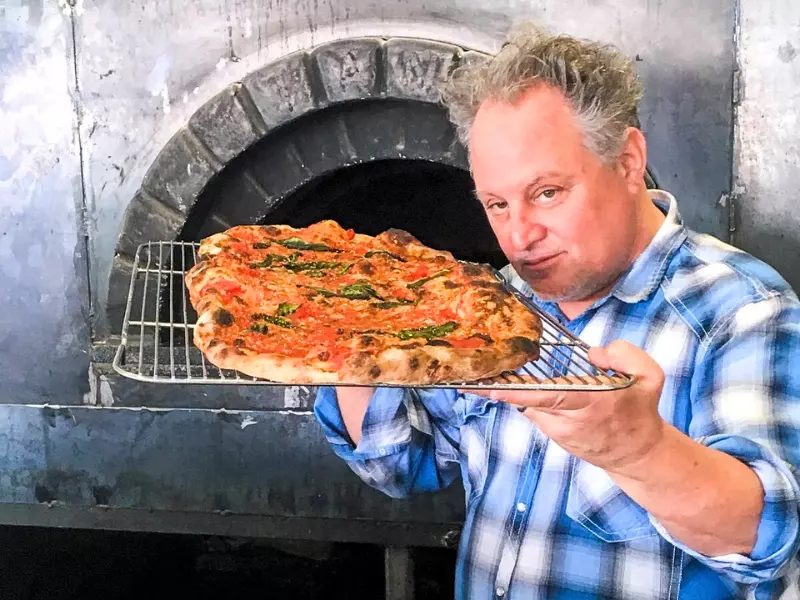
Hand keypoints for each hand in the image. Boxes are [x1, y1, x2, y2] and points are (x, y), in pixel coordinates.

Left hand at [479, 340, 666, 472]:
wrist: (638, 453)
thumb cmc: (640, 410)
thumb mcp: (650, 377)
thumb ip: (626, 354)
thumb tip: (593, 353)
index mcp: (594, 402)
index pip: (551, 397)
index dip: (520, 392)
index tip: (493, 388)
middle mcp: (572, 420)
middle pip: (530, 402)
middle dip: (500, 390)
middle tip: (471, 376)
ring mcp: (561, 432)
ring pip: (530, 406)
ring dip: (513, 392)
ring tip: (491, 374)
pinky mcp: (554, 436)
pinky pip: (535, 412)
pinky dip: (525, 399)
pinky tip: (513, 385)